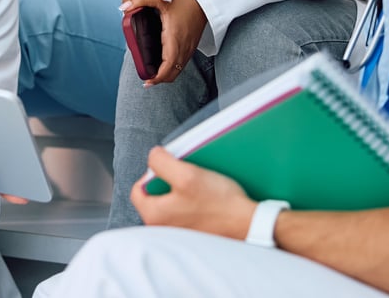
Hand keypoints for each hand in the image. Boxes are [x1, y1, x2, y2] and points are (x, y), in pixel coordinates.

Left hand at [122, 0, 207, 85]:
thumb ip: (140, 0)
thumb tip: (123, 8)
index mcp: (174, 37)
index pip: (168, 65)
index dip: (158, 77)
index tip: (147, 81)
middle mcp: (183, 46)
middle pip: (173, 73)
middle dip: (160, 79)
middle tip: (147, 80)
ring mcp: (189, 48)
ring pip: (178, 70)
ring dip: (166, 75)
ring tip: (153, 75)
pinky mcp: (192, 46)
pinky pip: (182, 64)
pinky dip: (173, 68)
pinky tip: (164, 65)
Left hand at [131, 146, 256, 239]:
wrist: (248, 224)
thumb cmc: (219, 203)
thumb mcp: (186, 175)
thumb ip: (161, 163)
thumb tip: (152, 156)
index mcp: (154, 216)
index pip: (139, 189)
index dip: (152, 172)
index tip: (170, 167)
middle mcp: (162, 228)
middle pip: (155, 196)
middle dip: (168, 181)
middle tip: (186, 175)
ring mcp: (178, 232)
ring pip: (171, 202)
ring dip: (182, 190)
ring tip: (199, 183)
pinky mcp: (193, 232)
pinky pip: (185, 211)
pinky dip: (192, 201)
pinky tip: (206, 195)